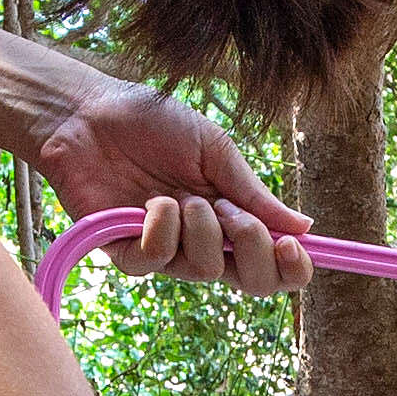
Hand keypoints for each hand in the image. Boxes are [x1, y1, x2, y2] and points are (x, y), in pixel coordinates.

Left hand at [31, 83, 310, 294]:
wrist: (91, 112)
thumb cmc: (153, 124)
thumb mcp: (216, 150)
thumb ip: (255, 193)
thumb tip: (304, 226)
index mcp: (232, 217)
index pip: (271, 263)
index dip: (291, 268)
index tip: (293, 245)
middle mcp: (203, 242)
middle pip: (249, 283)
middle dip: (254, 252)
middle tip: (237, 217)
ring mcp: (165, 250)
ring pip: (204, 271)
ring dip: (203, 230)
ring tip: (182, 195)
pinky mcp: (125, 252)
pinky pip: (158, 259)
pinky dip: (163, 229)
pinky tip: (153, 202)